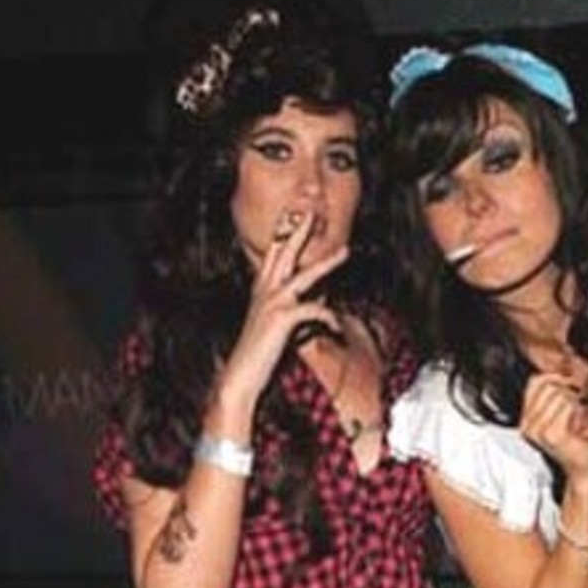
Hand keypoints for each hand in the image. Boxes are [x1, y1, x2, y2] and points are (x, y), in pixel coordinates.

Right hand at [214, 208, 349, 410]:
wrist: (241, 375)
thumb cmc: (258, 355)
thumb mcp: (273, 328)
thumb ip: (289, 313)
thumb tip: (311, 307)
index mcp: (261, 289)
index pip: (273, 254)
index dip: (284, 234)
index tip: (296, 216)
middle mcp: (264, 290)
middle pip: (284, 252)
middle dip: (299, 230)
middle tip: (312, 211)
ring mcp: (272, 302)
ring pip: (304, 275)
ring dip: (327, 263)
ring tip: (345, 251)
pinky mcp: (282, 318)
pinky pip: (313, 309)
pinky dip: (328, 317)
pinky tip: (336, 327)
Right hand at [519, 371, 587, 486]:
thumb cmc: (582, 442)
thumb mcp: (567, 409)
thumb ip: (559, 390)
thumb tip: (560, 370)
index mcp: (527, 419)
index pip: (534, 381)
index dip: (555, 378)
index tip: (570, 387)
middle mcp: (528, 426)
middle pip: (546, 384)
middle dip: (567, 393)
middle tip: (575, 413)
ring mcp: (538, 431)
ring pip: (558, 393)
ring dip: (574, 405)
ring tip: (576, 422)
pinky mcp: (551, 434)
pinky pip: (567, 405)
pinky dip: (578, 412)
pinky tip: (578, 427)